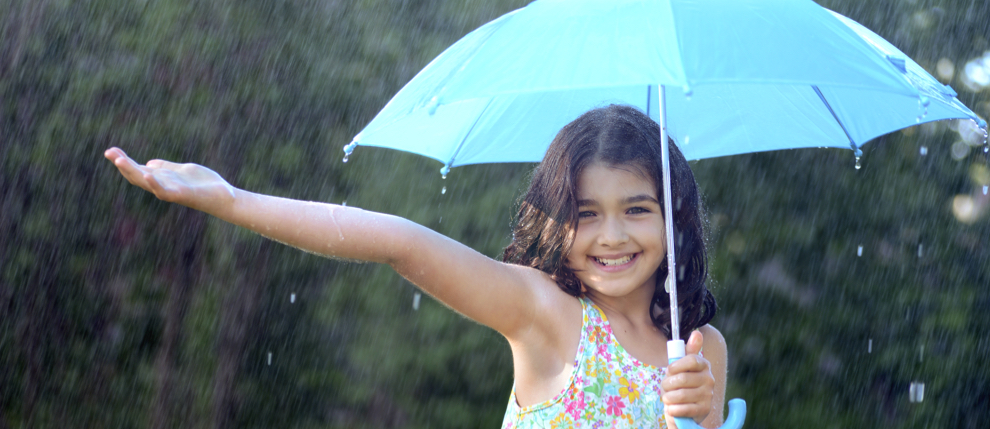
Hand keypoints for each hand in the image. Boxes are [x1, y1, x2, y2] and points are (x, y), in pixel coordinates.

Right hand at [105, 147, 235, 213]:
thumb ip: (166, 168)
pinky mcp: (182, 195)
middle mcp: (163, 186)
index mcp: (162, 179)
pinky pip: (165, 191)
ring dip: (132, 172)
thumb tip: (148, 164)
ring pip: (147, 182)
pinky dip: (155, 184)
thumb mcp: (182, 171)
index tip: (111, 150)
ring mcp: (171, 191)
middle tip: (108, 152)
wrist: (224, 198)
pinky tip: (148, 174)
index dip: (124, 161)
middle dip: (122, 165)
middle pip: (137, 176)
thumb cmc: (203, 185)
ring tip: (120, 160)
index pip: (138, 169)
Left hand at [663, 330, 714, 427]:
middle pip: (683, 378)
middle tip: (665, 387)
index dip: (676, 366)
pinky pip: (683, 409)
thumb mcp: (680, 367)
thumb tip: (697, 332)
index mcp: (704, 365)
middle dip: (667, 384)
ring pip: (681, 394)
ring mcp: (708, 395)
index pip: (692, 360)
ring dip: (668, 397)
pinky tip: (672, 408)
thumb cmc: (680, 385)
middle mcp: (709, 379)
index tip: (669, 370)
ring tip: (668, 398)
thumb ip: (686, 350)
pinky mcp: (704, 410)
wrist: (685, 410)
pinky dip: (673, 409)